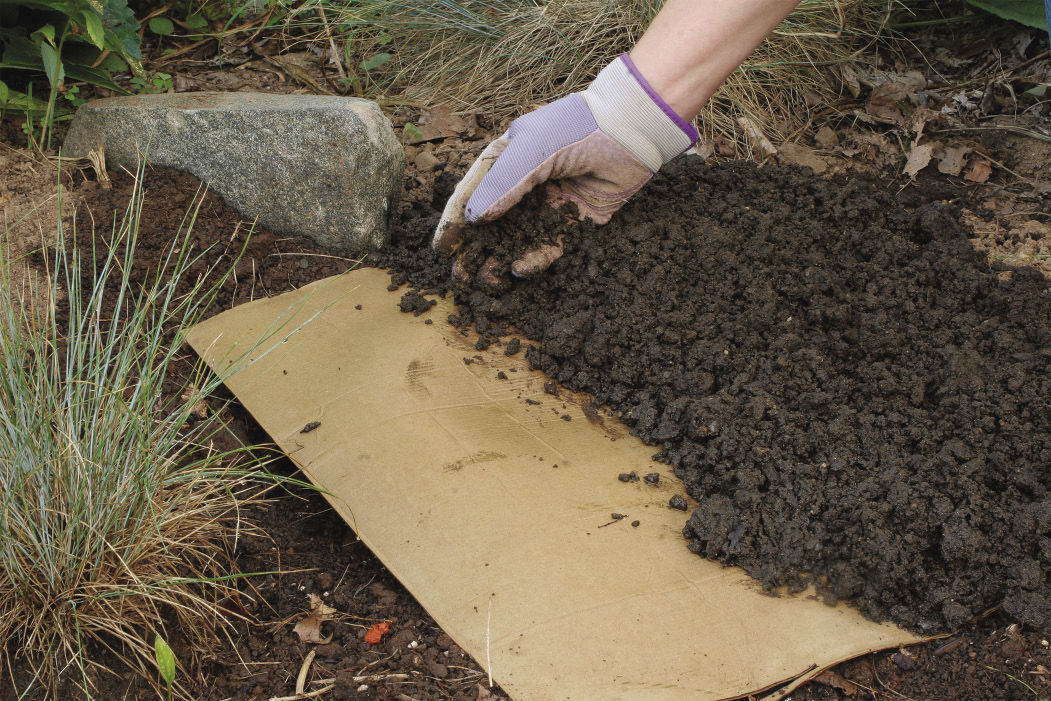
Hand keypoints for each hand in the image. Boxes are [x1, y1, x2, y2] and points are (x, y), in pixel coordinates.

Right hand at [432, 54, 697, 278]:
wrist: (629, 129)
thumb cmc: (574, 127)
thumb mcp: (531, 149)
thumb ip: (503, 183)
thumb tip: (474, 220)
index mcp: (506, 158)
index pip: (472, 193)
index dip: (455, 221)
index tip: (442, 248)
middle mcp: (525, 182)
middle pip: (492, 222)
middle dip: (474, 249)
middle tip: (459, 275)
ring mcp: (550, 202)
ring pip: (518, 237)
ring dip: (500, 259)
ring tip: (486, 282)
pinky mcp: (576, 219)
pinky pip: (551, 244)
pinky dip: (535, 258)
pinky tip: (520, 270)